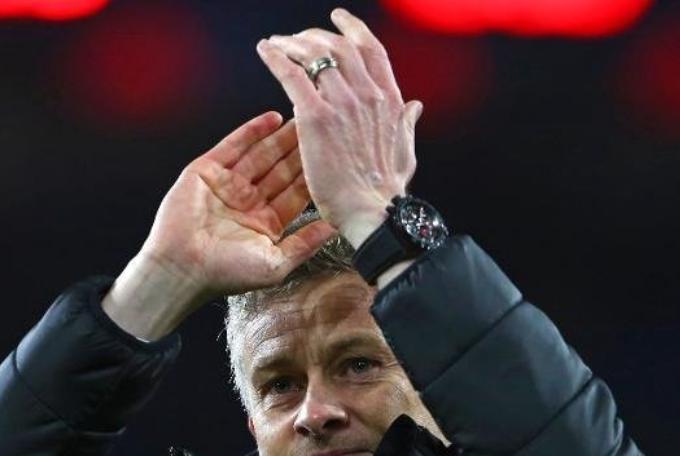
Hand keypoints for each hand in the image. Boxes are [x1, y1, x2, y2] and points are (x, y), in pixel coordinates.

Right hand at [102, 112, 336, 339]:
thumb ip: (306, 243)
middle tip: (326, 128)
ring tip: (306, 116)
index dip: (315, 175)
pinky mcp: (207, 171)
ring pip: (261, 154)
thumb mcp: (276, 264)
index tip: (336, 158)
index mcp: (265, 224)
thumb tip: (337, 228)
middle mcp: (248, 202)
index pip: (296, 193)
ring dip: (283, 137)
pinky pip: (233, 145)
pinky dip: (252, 130)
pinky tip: (273, 118)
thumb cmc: (226, 274)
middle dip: (303, 150)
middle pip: (282, 170)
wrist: (182, 268)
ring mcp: (228, 185)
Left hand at [256, 8, 423, 246]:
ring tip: (279, 42)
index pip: (371, 50)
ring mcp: (342, 103)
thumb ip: (406, 124)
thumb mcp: (405, 151)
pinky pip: (292, 75)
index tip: (340, 20)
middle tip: (300, 36)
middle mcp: (367, 94)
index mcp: (389, 100)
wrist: (372, 211)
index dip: (354, 29)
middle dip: (317, 35)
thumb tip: (414, 106)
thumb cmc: (386, 191)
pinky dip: (277, 57)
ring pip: (315, 55)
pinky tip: (265, 49)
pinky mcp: (316, 116)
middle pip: (340, 46)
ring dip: (294, 43)